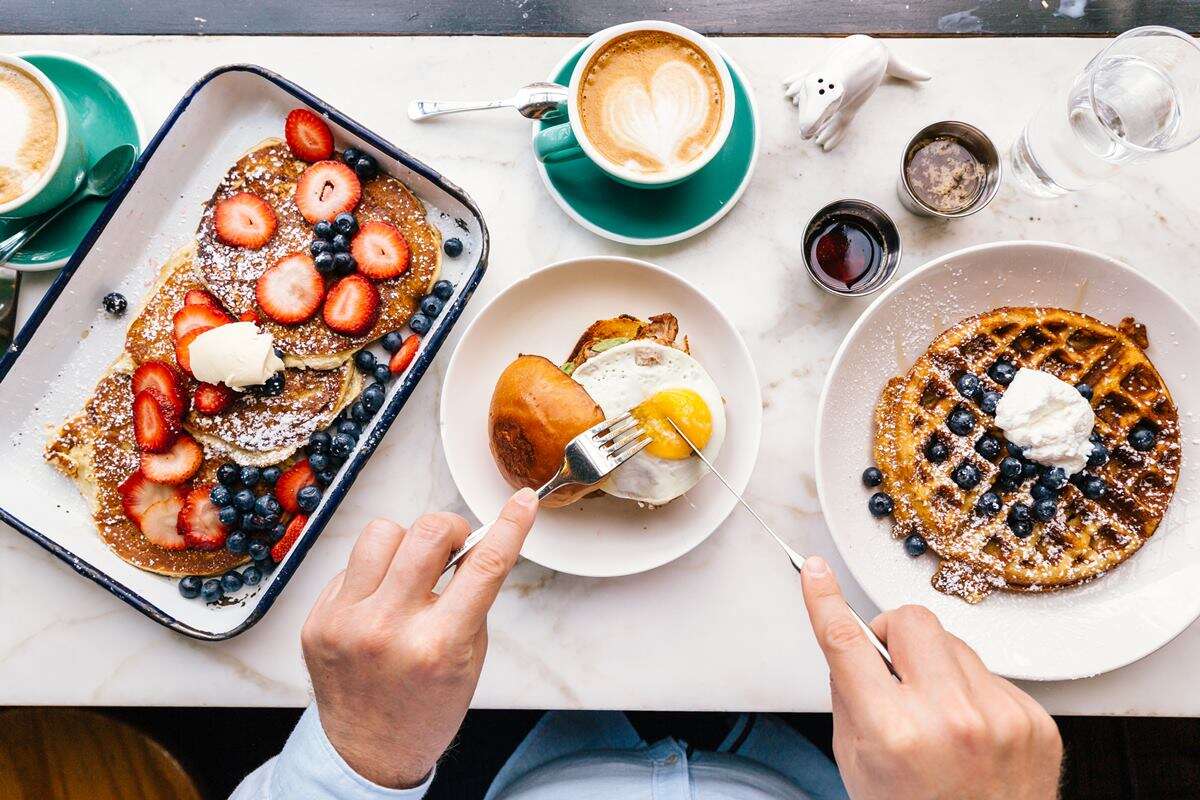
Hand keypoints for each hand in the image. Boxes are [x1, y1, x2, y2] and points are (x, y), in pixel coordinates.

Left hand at [300, 488, 538, 788]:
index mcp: (437, 646)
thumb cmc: (426, 705)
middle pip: (426, 533)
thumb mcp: (467, 657)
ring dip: (405, 543)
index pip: (483, 567)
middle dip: (449, 529)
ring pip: (380, 533)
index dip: (510, 527)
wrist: (368, 753)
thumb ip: (471, 599)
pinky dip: (374, 575)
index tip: (523, 502)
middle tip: (453, 546)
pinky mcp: (318, 621)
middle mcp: (387, 629)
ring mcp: (346, 623)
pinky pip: (351, 565)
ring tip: (410, 571)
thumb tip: (472, 542)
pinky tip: (379, 602)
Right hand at [800, 556, 1061, 799]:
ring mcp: (1000, 718)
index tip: (816, 572)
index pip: (847, 642)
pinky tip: (973, 734)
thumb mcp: (857, 763)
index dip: (825, 600)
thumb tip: (852, 644)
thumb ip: (851, 698)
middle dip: (895, 635)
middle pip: (911, 620)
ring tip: (939, 717)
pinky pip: (992, 676)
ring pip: (955, 644)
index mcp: (894, 731)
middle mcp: (950, 719)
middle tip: (893, 668)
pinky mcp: (1034, 721)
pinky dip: (975, 695)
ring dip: (938, 668)